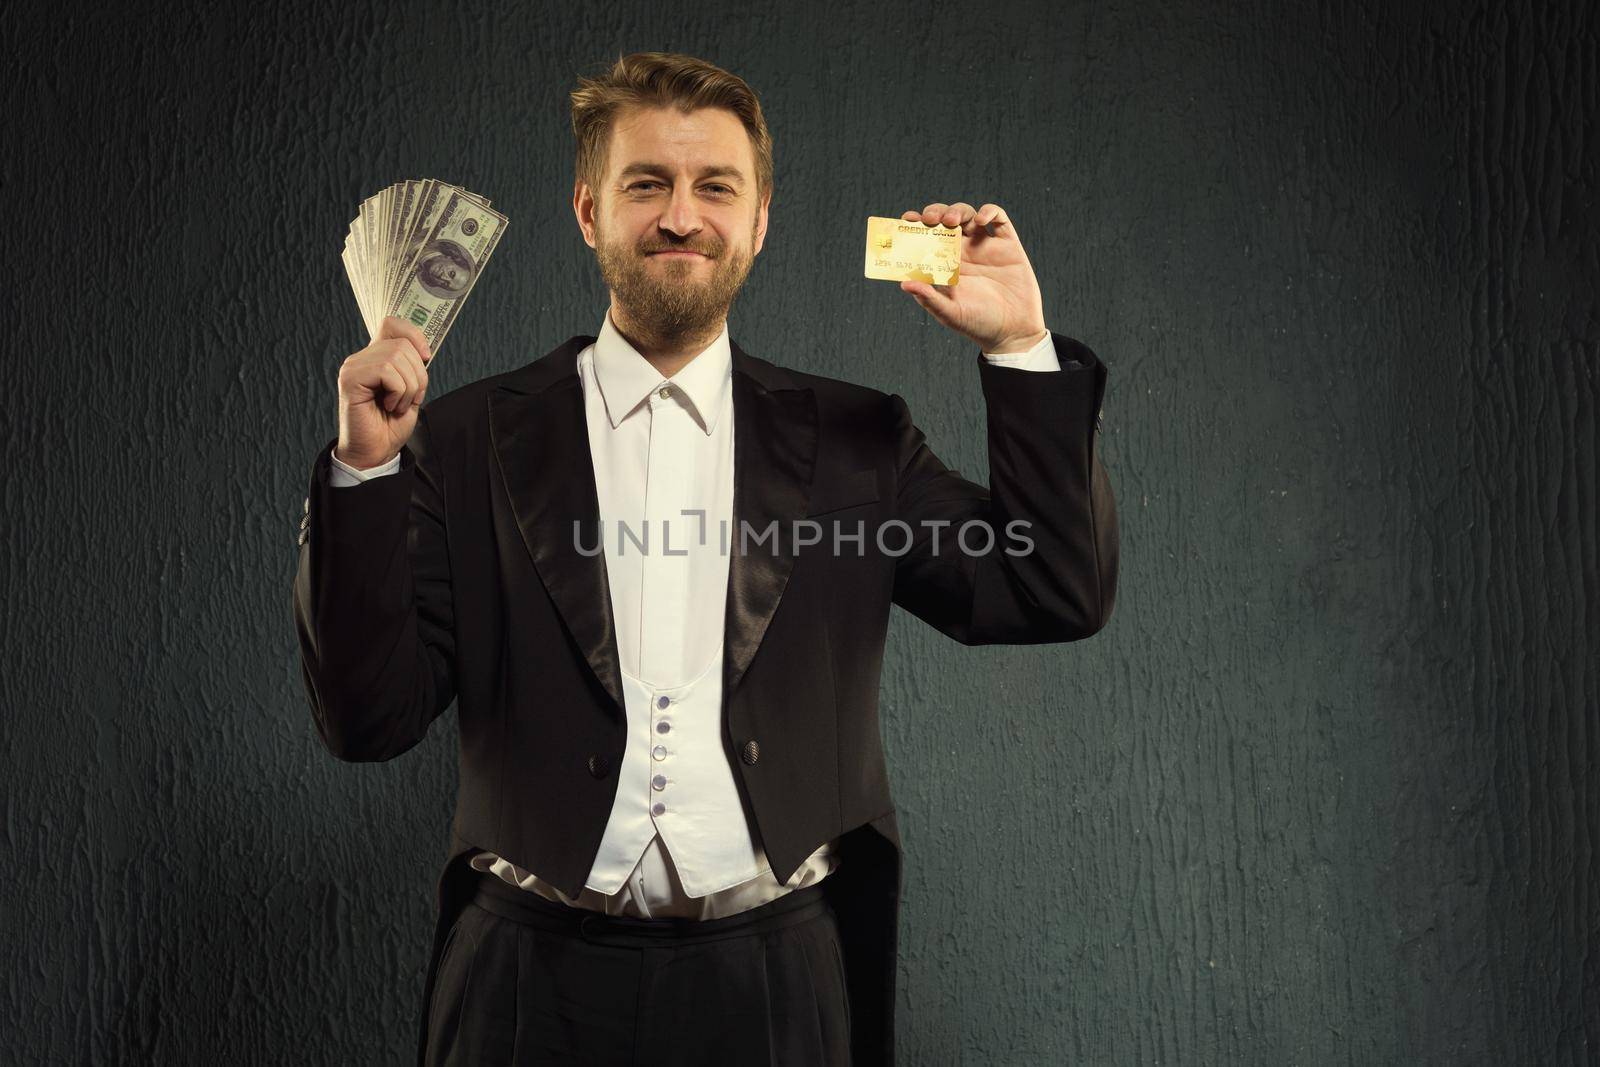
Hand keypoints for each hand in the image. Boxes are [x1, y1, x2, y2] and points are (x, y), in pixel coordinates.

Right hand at [335, 316, 432, 468]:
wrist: (376, 451)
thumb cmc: (391, 425)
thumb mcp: (411, 391)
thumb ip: (414, 368)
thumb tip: (425, 350)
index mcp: (376, 357)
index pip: (392, 323)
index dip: (414, 334)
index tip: (426, 356)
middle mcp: (362, 358)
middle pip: (402, 344)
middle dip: (418, 374)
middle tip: (410, 398)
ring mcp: (354, 366)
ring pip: (396, 357)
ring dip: (408, 387)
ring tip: (398, 405)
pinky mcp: (350, 379)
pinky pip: (386, 371)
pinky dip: (398, 392)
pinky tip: (389, 406)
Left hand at [898, 202, 1047, 353]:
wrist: (1013, 332)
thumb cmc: (979, 325)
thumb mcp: (950, 314)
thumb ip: (929, 299)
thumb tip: (904, 284)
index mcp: (945, 265)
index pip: (927, 237)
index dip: (916, 224)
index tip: (907, 219)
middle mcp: (963, 252)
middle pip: (945, 220)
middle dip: (936, 213)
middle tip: (930, 219)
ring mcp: (985, 247)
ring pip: (968, 215)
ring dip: (958, 211)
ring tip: (952, 221)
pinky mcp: (1008, 246)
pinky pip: (999, 219)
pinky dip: (989, 212)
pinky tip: (981, 220)